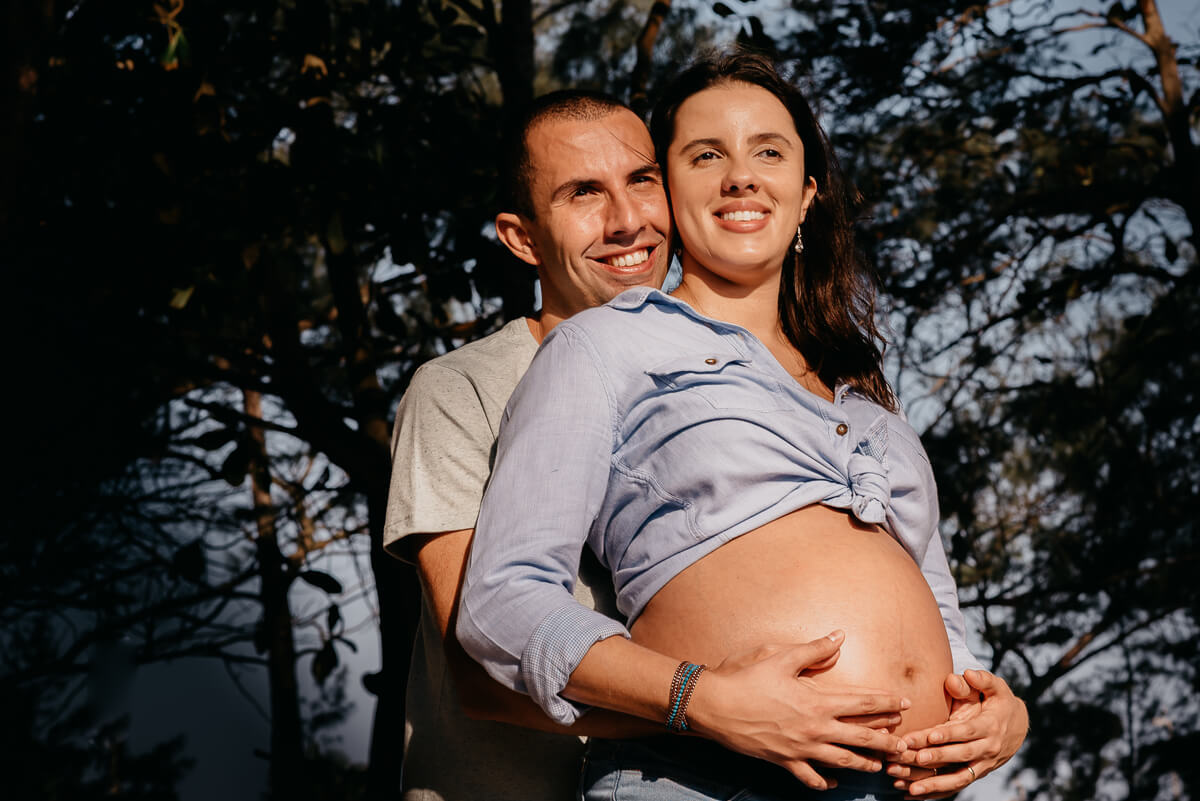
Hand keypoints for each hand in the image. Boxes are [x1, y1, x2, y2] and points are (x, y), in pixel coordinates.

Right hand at [688, 630, 912, 789]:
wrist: (713, 706)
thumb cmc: (745, 677)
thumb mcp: (780, 657)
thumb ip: (814, 649)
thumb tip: (840, 636)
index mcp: (816, 701)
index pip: (862, 703)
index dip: (886, 702)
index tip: (904, 702)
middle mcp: (813, 728)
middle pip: (860, 738)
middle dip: (886, 741)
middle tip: (905, 745)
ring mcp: (799, 749)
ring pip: (841, 761)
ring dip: (864, 764)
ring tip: (879, 767)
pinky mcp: (783, 761)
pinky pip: (810, 777)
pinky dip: (824, 781)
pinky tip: (834, 781)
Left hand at [887, 669, 1027, 797]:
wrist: (1018, 727)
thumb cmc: (1000, 703)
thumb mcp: (997, 687)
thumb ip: (983, 679)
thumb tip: (968, 673)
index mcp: (989, 727)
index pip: (966, 732)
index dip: (948, 734)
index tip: (930, 736)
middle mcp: (986, 749)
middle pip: (960, 755)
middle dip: (937, 757)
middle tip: (914, 757)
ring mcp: (982, 765)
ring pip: (958, 777)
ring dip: (935, 783)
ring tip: (911, 787)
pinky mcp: (975, 773)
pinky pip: (956, 785)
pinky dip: (936, 792)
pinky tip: (912, 795)